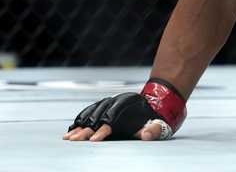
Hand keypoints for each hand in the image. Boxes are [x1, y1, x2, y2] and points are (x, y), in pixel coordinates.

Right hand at [62, 79, 185, 141]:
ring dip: (79, 127)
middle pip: (97, 120)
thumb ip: (153, 131)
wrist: (149, 106)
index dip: (102, 132)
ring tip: (67, 138)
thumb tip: (146, 135)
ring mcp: (107, 106)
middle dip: (84, 130)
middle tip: (73, 140)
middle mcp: (114, 106)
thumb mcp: (157, 125)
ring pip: (90, 116)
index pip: (111, 123)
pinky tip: (71, 130)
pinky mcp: (102, 108)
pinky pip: (89, 113)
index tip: (94, 140)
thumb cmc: (151, 120)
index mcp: (126, 112)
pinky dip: (79, 121)